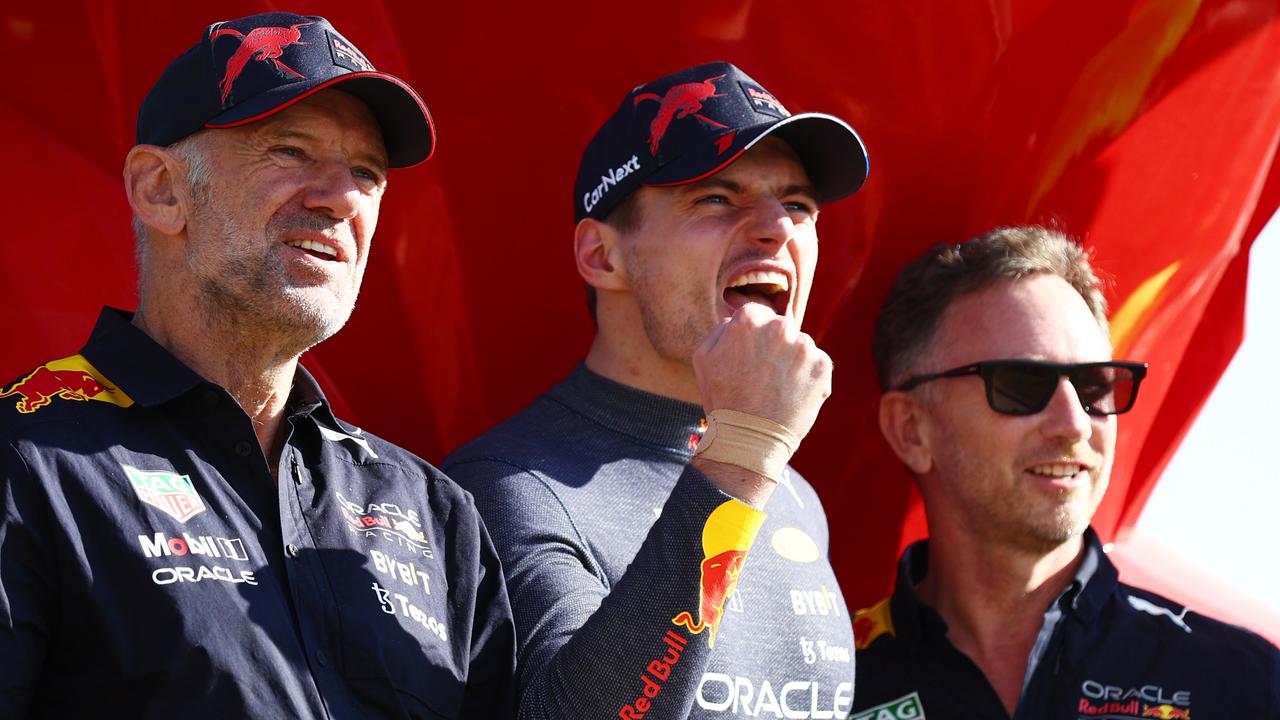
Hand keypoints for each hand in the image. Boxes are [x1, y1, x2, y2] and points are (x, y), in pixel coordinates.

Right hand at [692, 303, 832, 441]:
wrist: (749, 439)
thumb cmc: (722, 399)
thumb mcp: (703, 357)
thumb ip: (722, 328)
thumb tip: (738, 320)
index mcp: (749, 319)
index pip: (758, 315)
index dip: (753, 337)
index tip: (750, 358)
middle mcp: (780, 327)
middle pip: (781, 328)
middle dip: (774, 346)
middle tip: (763, 376)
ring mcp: (805, 347)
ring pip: (801, 346)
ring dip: (792, 362)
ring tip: (777, 389)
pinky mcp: (823, 367)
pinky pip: (817, 364)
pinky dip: (808, 377)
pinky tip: (792, 395)